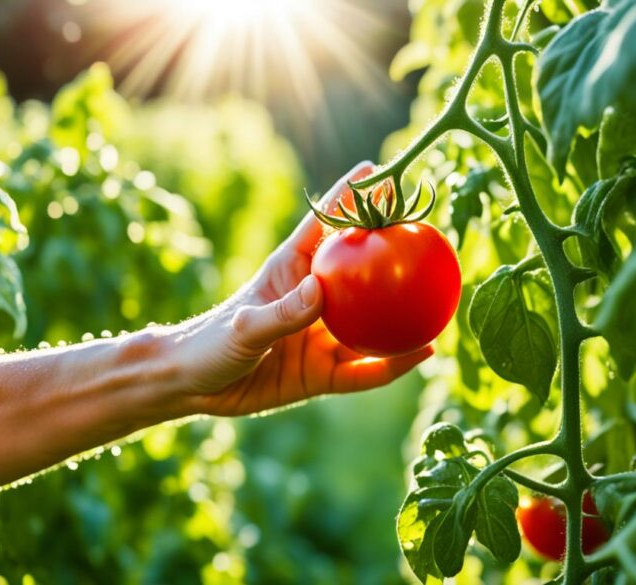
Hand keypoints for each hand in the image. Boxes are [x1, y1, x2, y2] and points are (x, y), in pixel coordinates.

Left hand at [171, 162, 433, 415]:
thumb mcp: (243, 328)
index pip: (323, 224)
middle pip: (361, 269)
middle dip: (391, 248)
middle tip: (429, 231)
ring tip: (442, 299)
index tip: (379, 169)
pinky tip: (424, 353)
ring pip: (373, 321)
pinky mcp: (322, 373)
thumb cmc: (209, 345)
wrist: (193, 390)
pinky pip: (366, 370)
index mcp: (290, 271)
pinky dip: (395, 363)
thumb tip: (321, 292)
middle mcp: (313, 300)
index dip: (349, 195)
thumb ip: (281, 313)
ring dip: (404, 310)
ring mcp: (321, 337)